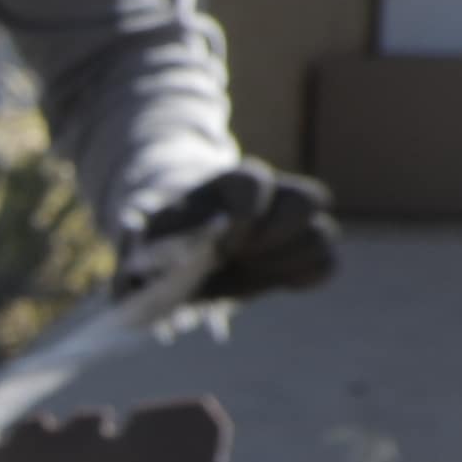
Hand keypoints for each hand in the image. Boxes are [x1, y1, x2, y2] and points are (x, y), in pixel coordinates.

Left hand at [129, 165, 341, 302]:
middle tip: (236, 258)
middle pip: (310, 198)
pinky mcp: (304, 250)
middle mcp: (272, 192)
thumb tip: (135, 249)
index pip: (257, 179)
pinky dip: (300, 279)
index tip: (219, 245)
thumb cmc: (158, 246)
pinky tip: (268, 282)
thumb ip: (134, 248)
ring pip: (323, 234)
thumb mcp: (137, 245)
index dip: (242, 217)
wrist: (179, 254)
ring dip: (282, 264)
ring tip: (244, 272)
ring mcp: (294, 222)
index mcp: (229, 181)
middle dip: (272, 238)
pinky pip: (326, 263)